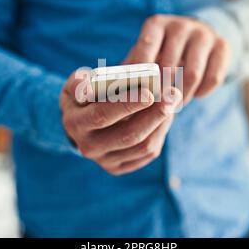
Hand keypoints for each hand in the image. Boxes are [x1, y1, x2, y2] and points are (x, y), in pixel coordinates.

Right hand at [60, 71, 181, 175]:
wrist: (80, 124)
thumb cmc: (84, 96)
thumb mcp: (75, 84)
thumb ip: (80, 81)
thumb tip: (89, 87)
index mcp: (76, 123)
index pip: (102, 115)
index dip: (127, 104)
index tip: (149, 92)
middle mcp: (89, 147)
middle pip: (128, 135)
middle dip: (154, 114)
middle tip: (172, 95)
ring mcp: (105, 161)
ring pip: (142, 146)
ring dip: (162, 123)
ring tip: (173, 101)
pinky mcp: (119, 167)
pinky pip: (147, 154)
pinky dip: (161, 133)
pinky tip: (166, 116)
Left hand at [125, 14, 230, 103]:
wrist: (198, 36)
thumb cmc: (161, 50)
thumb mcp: (145, 53)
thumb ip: (132, 69)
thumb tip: (112, 93)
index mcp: (156, 24)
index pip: (146, 49)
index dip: (142, 76)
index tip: (139, 96)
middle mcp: (180, 25)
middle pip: (170, 66)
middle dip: (162, 92)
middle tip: (156, 110)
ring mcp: (204, 34)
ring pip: (192, 74)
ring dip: (183, 96)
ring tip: (174, 107)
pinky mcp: (223, 45)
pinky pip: (214, 77)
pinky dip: (202, 92)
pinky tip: (194, 96)